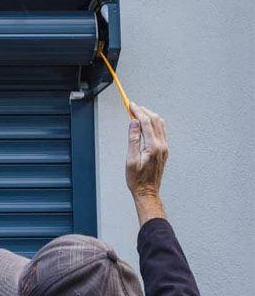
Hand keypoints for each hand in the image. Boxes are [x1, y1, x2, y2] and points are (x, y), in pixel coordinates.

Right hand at [126, 103, 167, 225]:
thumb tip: (133, 123)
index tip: (130, 105)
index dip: (137, 112)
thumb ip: (133, 139)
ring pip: (160, 124)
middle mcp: (162, 145)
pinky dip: (154, 123)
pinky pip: (161, 131)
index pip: (146, 122)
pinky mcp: (164, 150)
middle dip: (144, 111)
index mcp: (153, 146)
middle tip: (133, 106)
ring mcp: (164, 147)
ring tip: (139, 112)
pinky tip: (147, 123)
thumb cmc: (137, 179)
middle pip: (155, 120)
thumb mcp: (130, 160)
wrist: (147, 191)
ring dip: (150, 115)